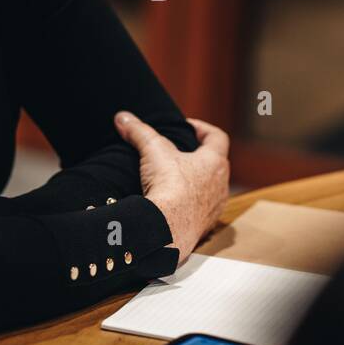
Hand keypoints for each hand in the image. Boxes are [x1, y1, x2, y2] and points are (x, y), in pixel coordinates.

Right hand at [113, 111, 229, 262]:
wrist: (169, 227)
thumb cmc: (169, 185)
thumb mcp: (152, 150)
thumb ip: (139, 131)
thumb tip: (122, 117)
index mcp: (214, 162)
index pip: (217, 137)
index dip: (203, 129)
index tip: (188, 127)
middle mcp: (221, 185)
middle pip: (215, 164)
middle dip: (198, 157)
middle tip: (179, 154)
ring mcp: (214, 208)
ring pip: (210, 190)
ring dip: (196, 184)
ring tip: (175, 181)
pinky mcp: (204, 227)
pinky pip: (200, 212)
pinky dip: (189, 206)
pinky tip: (173, 206)